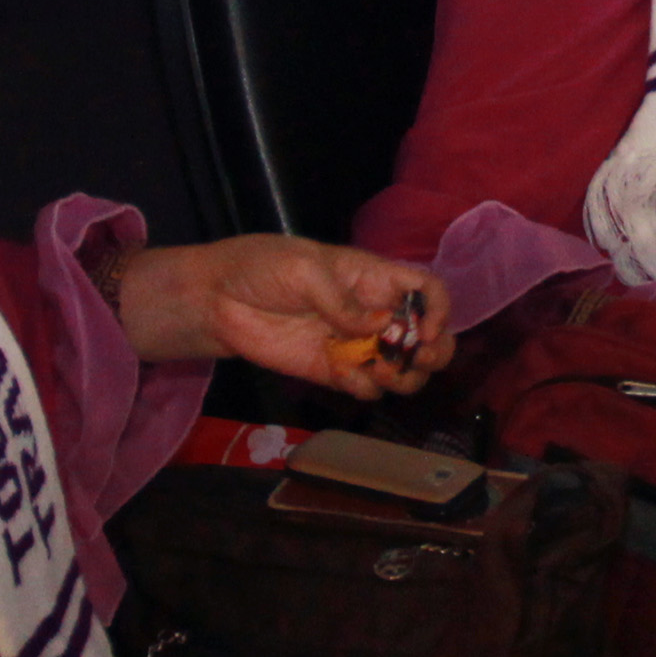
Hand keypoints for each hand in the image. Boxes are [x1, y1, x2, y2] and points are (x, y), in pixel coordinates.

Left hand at [117, 234, 454, 397]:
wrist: (217, 300)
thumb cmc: (262, 267)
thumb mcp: (304, 269)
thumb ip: (343, 300)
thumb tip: (379, 327)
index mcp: (374, 278)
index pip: (427, 290)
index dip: (438, 309)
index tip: (425, 330)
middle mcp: (374, 313)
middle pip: (428, 336)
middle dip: (433, 351)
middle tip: (412, 358)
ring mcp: (355, 345)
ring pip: (404, 368)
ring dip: (404, 376)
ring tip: (379, 371)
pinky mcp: (333, 372)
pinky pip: (366, 388)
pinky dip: (364, 388)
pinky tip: (341, 375)